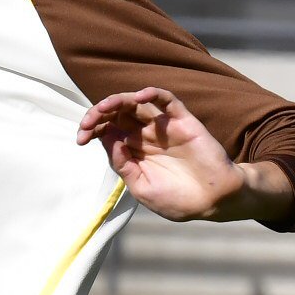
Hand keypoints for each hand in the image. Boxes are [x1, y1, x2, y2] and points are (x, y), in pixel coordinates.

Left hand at [79, 89, 289, 222]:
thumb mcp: (142, 188)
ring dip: (118, 100)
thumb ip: (124, 165)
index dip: (91, 129)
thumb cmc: (179, 200)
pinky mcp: (183, 121)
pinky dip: (153, 93)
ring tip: (104, 107)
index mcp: (134, 151)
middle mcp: (146, 135)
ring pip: (137, 104)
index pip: (107, 130)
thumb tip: (108, 139)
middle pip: (117, 114)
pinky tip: (140, 97)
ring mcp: (163, 127)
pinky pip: (167, 100)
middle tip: (87, 123)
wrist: (214, 201)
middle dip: (98, 114)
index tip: (80, 138)